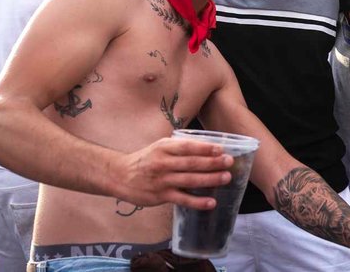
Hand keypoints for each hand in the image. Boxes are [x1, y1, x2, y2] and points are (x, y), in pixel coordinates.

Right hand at [111, 138, 233, 209]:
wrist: (120, 176)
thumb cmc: (145, 160)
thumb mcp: (159, 147)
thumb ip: (179, 147)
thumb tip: (207, 147)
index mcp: (163, 147)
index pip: (187, 147)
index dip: (205, 148)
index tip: (221, 149)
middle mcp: (163, 163)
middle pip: (192, 163)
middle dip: (213, 163)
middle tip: (229, 162)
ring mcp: (162, 180)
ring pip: (190, 180)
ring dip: (210, 179)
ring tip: (226, 178)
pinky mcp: (161, 196)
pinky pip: (183, 199)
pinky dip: (198, 202)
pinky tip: (211, 202)